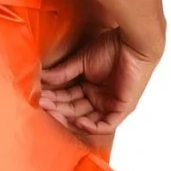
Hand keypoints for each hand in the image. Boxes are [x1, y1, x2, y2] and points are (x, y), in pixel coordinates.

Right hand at [37, 27, 161, 142]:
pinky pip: (106, 125)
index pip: (68, 99)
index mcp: (89, 87)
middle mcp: (99, 98)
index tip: (39, 97)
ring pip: (87, 120)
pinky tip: (77, 121)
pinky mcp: (122, 109)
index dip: (54, 99)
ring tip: (54, 112)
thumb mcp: (81, 61)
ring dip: (70, 119)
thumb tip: (42, 78)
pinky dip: (92, 126)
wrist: (132, 43)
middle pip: (74, 111)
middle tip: (42, 105)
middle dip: (58, 109)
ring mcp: (110, 104)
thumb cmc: (111, 47)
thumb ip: (63, 73)